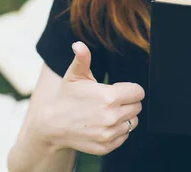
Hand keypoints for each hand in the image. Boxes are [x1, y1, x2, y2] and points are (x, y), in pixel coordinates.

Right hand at [41, 41, 144, 155]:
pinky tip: (104, 124)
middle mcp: (112, 117)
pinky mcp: (107, 146)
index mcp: (109, 97)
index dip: (130, 89)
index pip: (138, 92)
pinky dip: (118, 131)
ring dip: (124, 117)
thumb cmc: (66, 97)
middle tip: (111, 101)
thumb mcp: (74, 76)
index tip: (118, 89)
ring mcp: (109, 133)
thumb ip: (82, 58)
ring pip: (132, 123)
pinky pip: (124, 136)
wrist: (52, 125)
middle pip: (137, 107)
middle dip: (127, 102)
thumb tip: (79, 44)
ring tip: (107, 112)